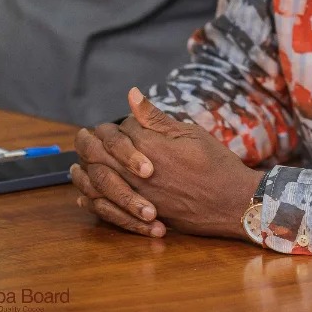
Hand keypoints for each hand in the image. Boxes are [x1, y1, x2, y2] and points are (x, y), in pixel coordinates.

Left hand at [73, 88, 262, 240]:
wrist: (232, 203)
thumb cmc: (216, 164)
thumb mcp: (190, 133)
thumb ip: (156, 117)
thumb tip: (132, 94)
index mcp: (150, 146)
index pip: (117, 130)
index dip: (117, 126)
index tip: (121, 125)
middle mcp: (137, 172)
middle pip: (98, 153)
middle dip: (88, 142)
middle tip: (83, 136)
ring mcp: (137, 196)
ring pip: (96, 181)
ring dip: (84, 170)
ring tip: (79, 162)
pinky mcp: (140, 216)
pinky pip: (104, 208)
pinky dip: (91, 199)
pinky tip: (86, 193)